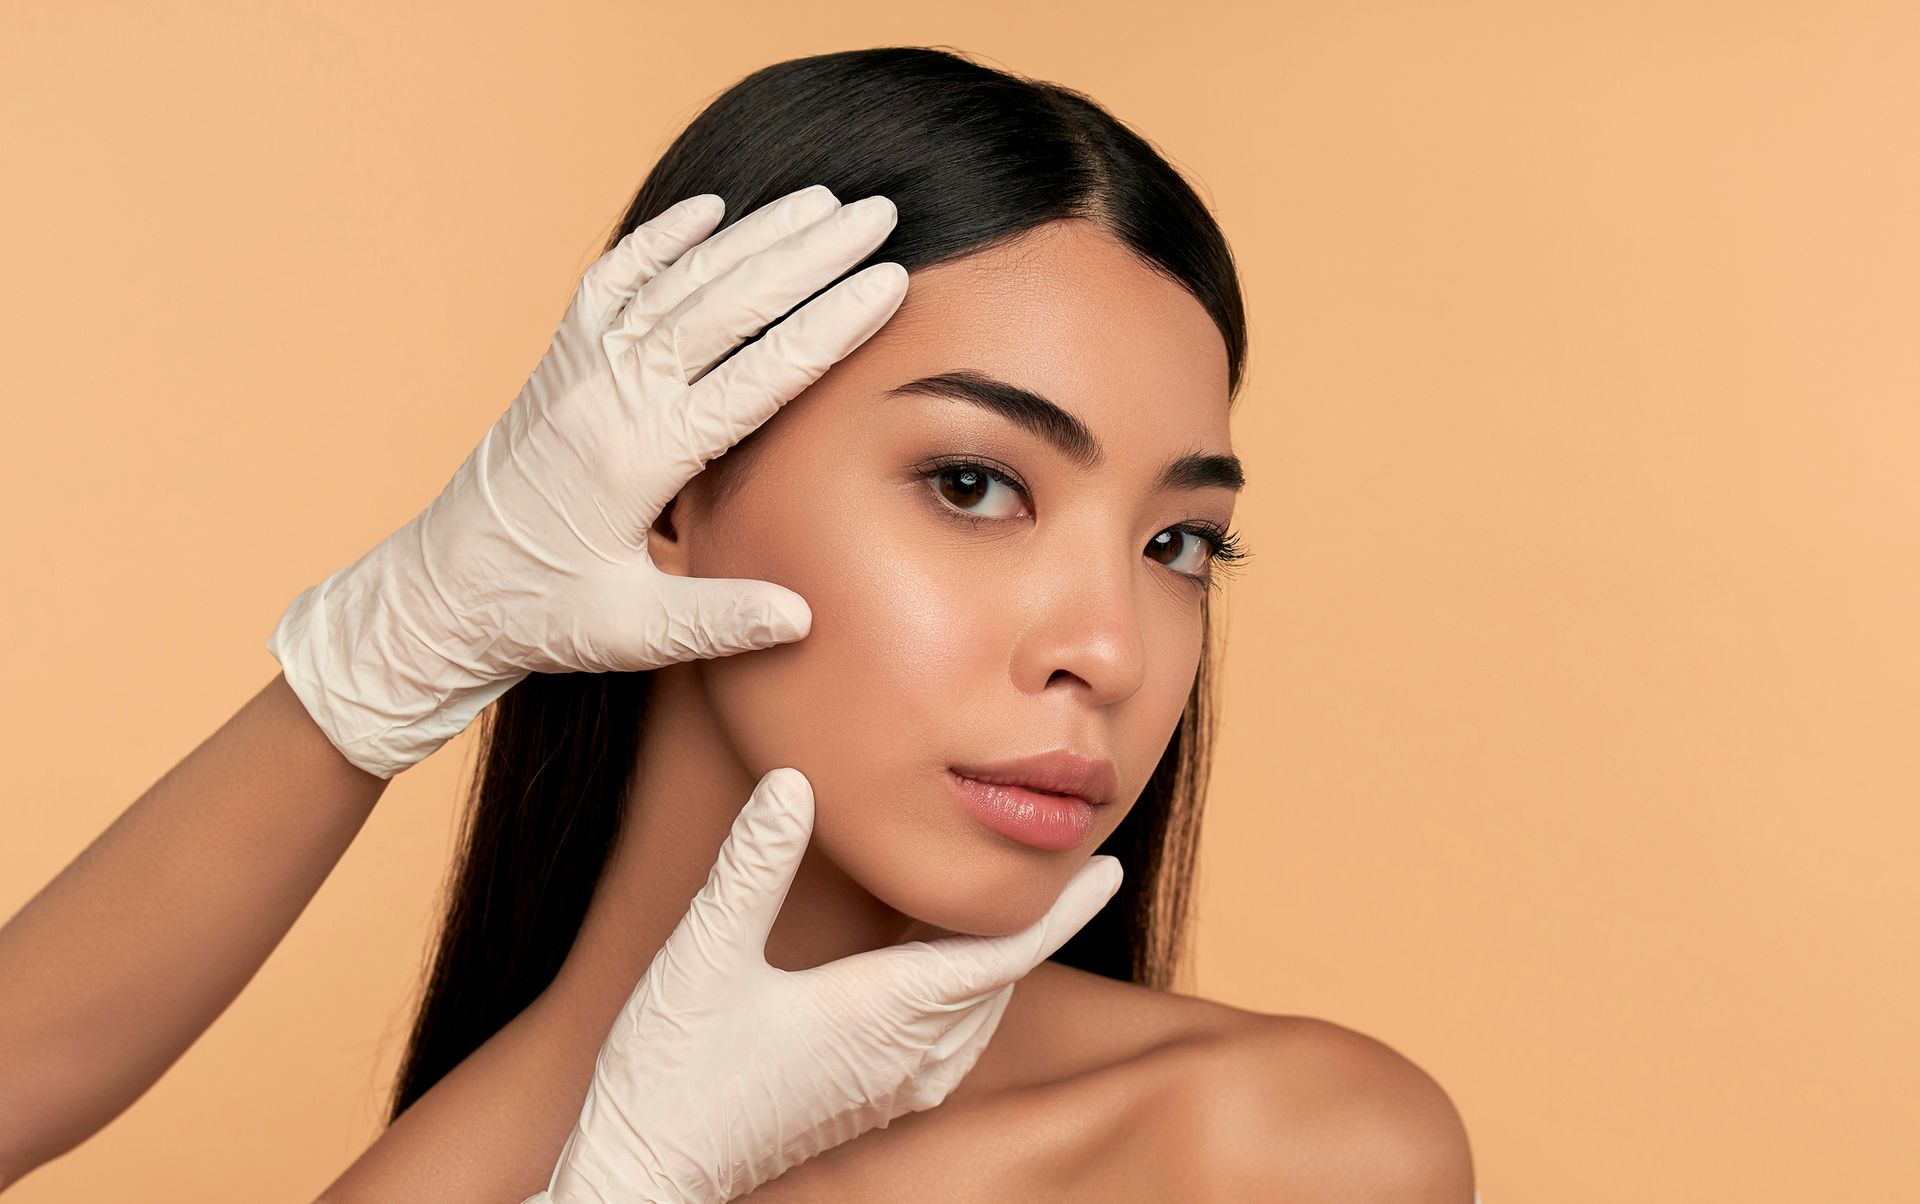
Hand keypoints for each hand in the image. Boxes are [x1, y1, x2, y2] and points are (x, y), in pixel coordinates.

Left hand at [267, 185, 906, 777]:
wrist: (436, 596)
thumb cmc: (536, 616)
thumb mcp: (630, 634)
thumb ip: (718, 621)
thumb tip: (802, 616)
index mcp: (639, 456)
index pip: (757, 373)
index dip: (829, 325)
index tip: (889, 282)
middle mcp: (609, 394)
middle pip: (727, 303)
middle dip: (810, 254)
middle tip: (880, 213)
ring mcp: (579, 369)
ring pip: (679, 280)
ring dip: (754, 235)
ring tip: (823, 201)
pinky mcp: (559, 363)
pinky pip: (614, 280)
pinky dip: (663, 238)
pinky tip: (711, 209)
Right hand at [527, 768, 1124, 1203]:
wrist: (647, 1173)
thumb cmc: (673, 1070)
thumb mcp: (706, 953)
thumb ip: (752, 865)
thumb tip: (791, 783)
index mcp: (885, 1010)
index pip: (1003, 952)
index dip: (1060, 907)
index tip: (1108, 868)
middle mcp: (906, 1055)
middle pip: (1002, 979)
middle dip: (1041, 923)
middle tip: (1078, 870)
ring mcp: (892, 1087)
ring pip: (978, 1014)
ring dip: (1004, 960)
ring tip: (1021, 912)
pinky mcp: (870, 1103)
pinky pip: (952, 1043)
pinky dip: (970, 996)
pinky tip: (948, 976)